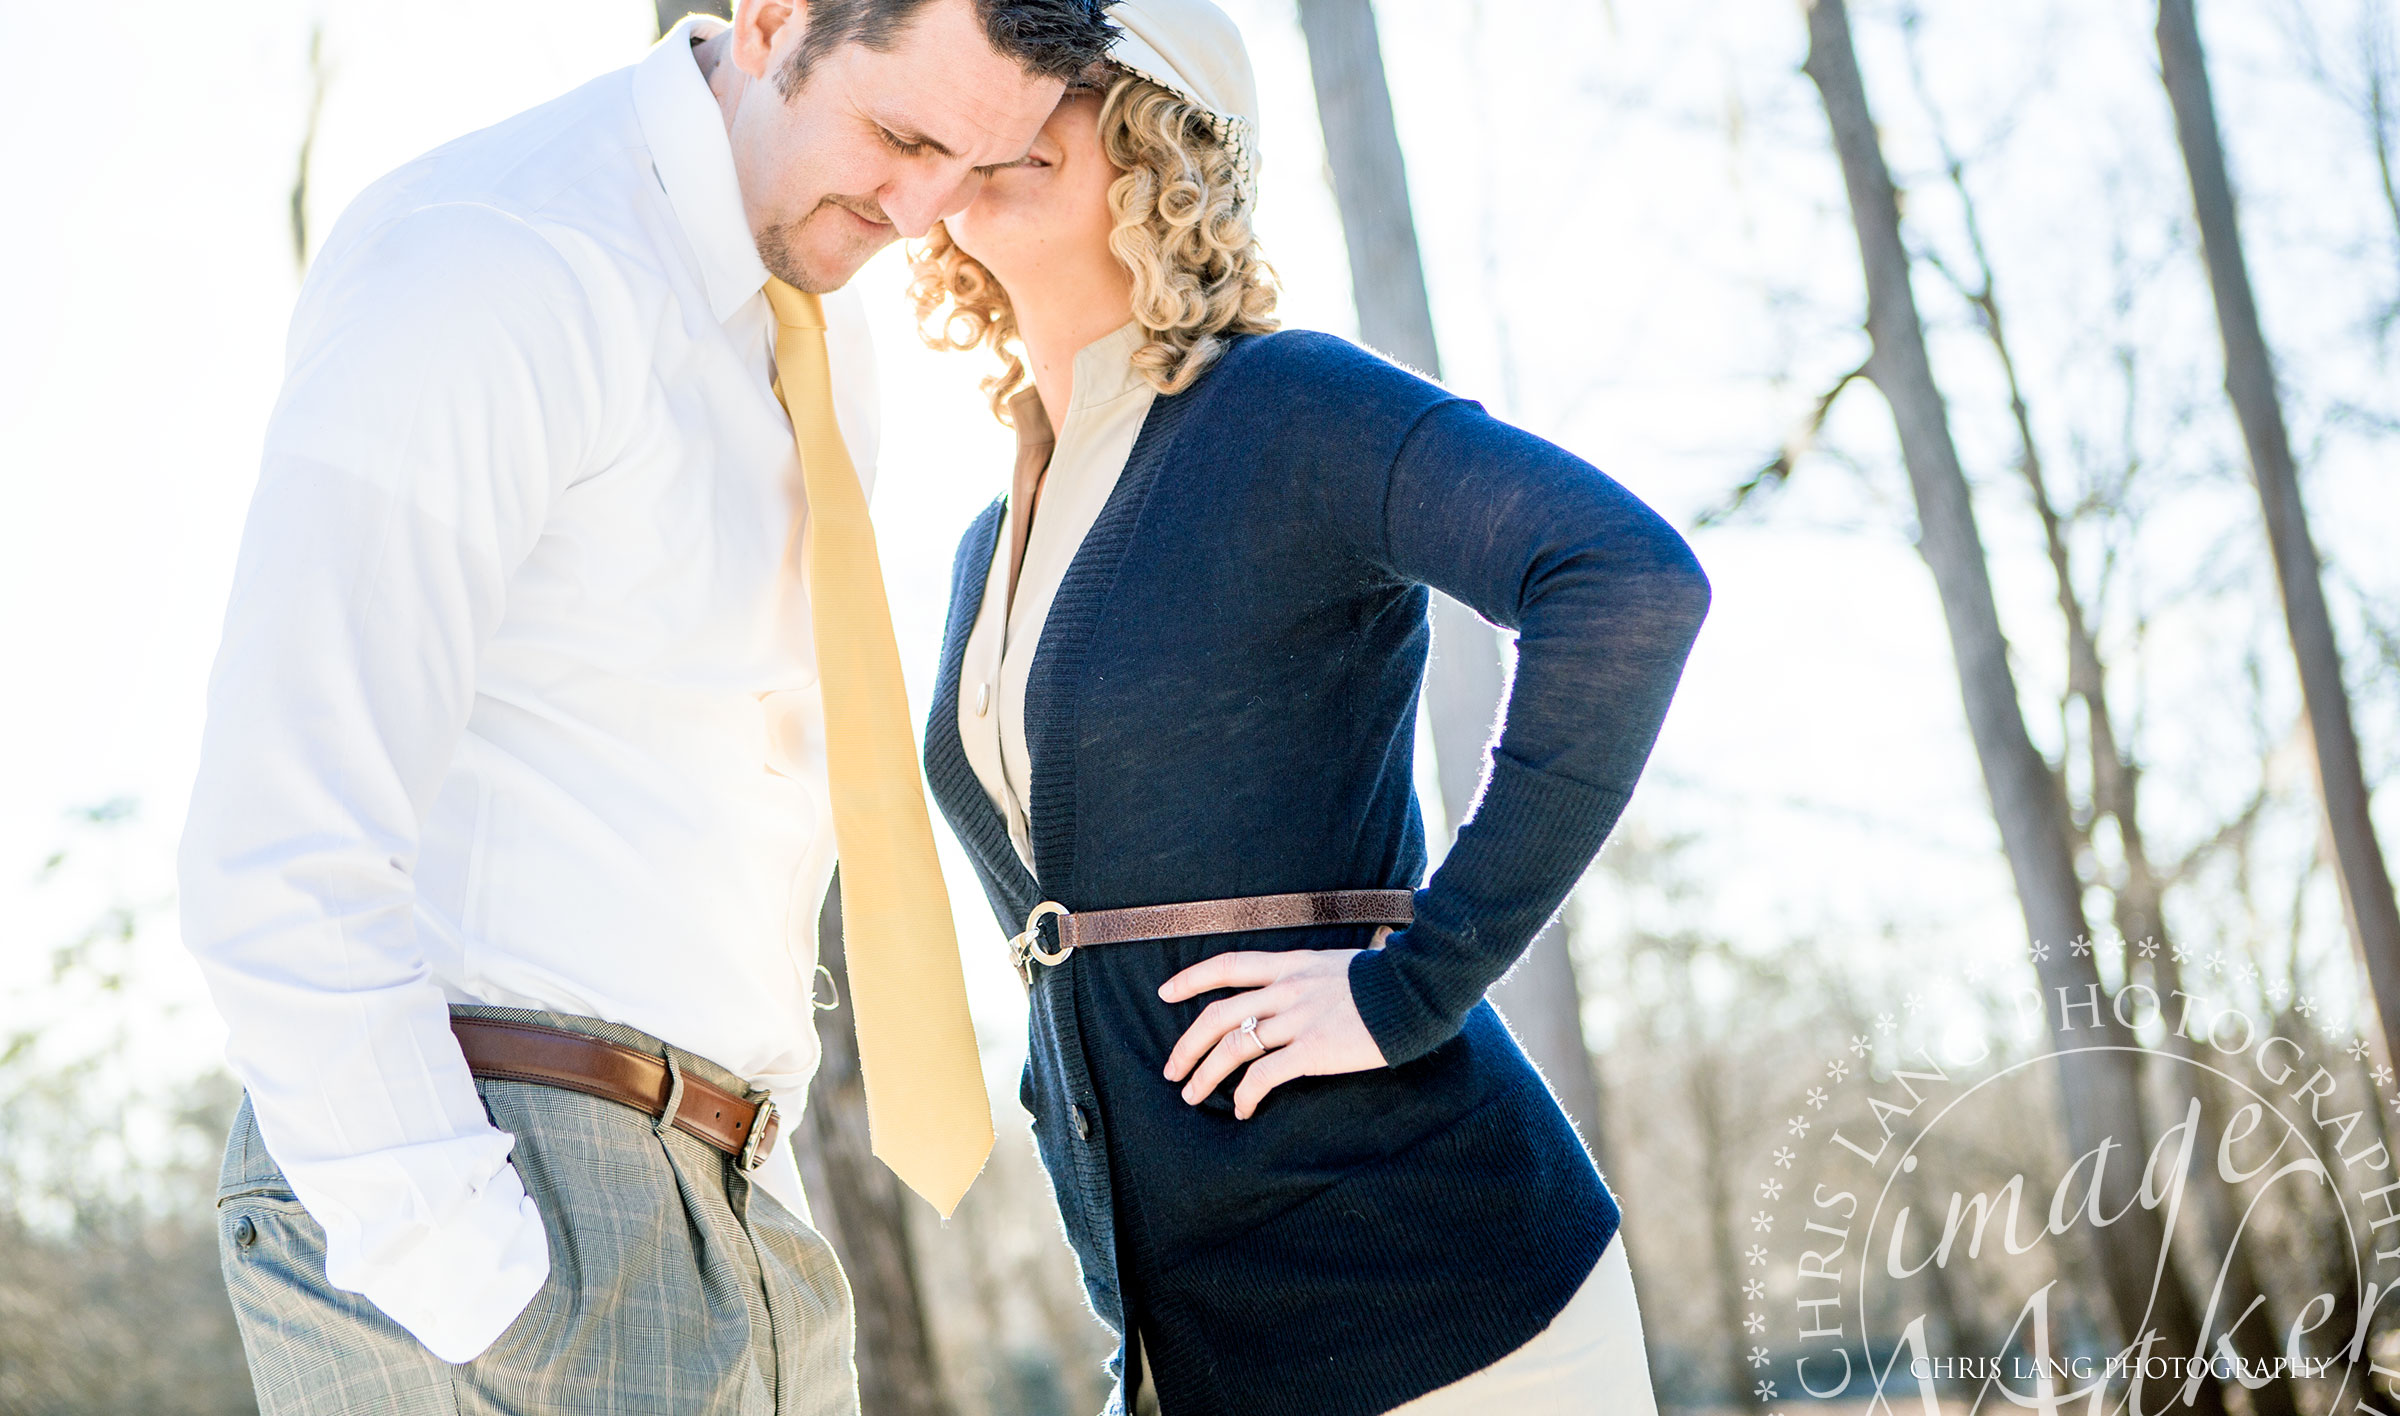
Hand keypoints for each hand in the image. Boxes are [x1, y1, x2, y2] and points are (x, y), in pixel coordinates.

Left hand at [1158, 929, 1393, 1119]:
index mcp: (1291, 965)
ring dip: (1206, 1076)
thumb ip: (1309, 977)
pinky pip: (1265, 1075)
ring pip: (1233, 1048)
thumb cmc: (1386, 982)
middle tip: (1173, 1071)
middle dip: (1188, 1045)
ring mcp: (1298, 1019)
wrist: (1418, 990)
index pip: (1229, 966)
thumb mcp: (1337, 965)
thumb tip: (1293, 994)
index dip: (1191, 979)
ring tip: (1193, 1096)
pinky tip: (1244, 1109)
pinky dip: (1246, 1095)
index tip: (1165, 993)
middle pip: (1219, 1015)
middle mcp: (1287, 990)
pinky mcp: (1313, 1050)